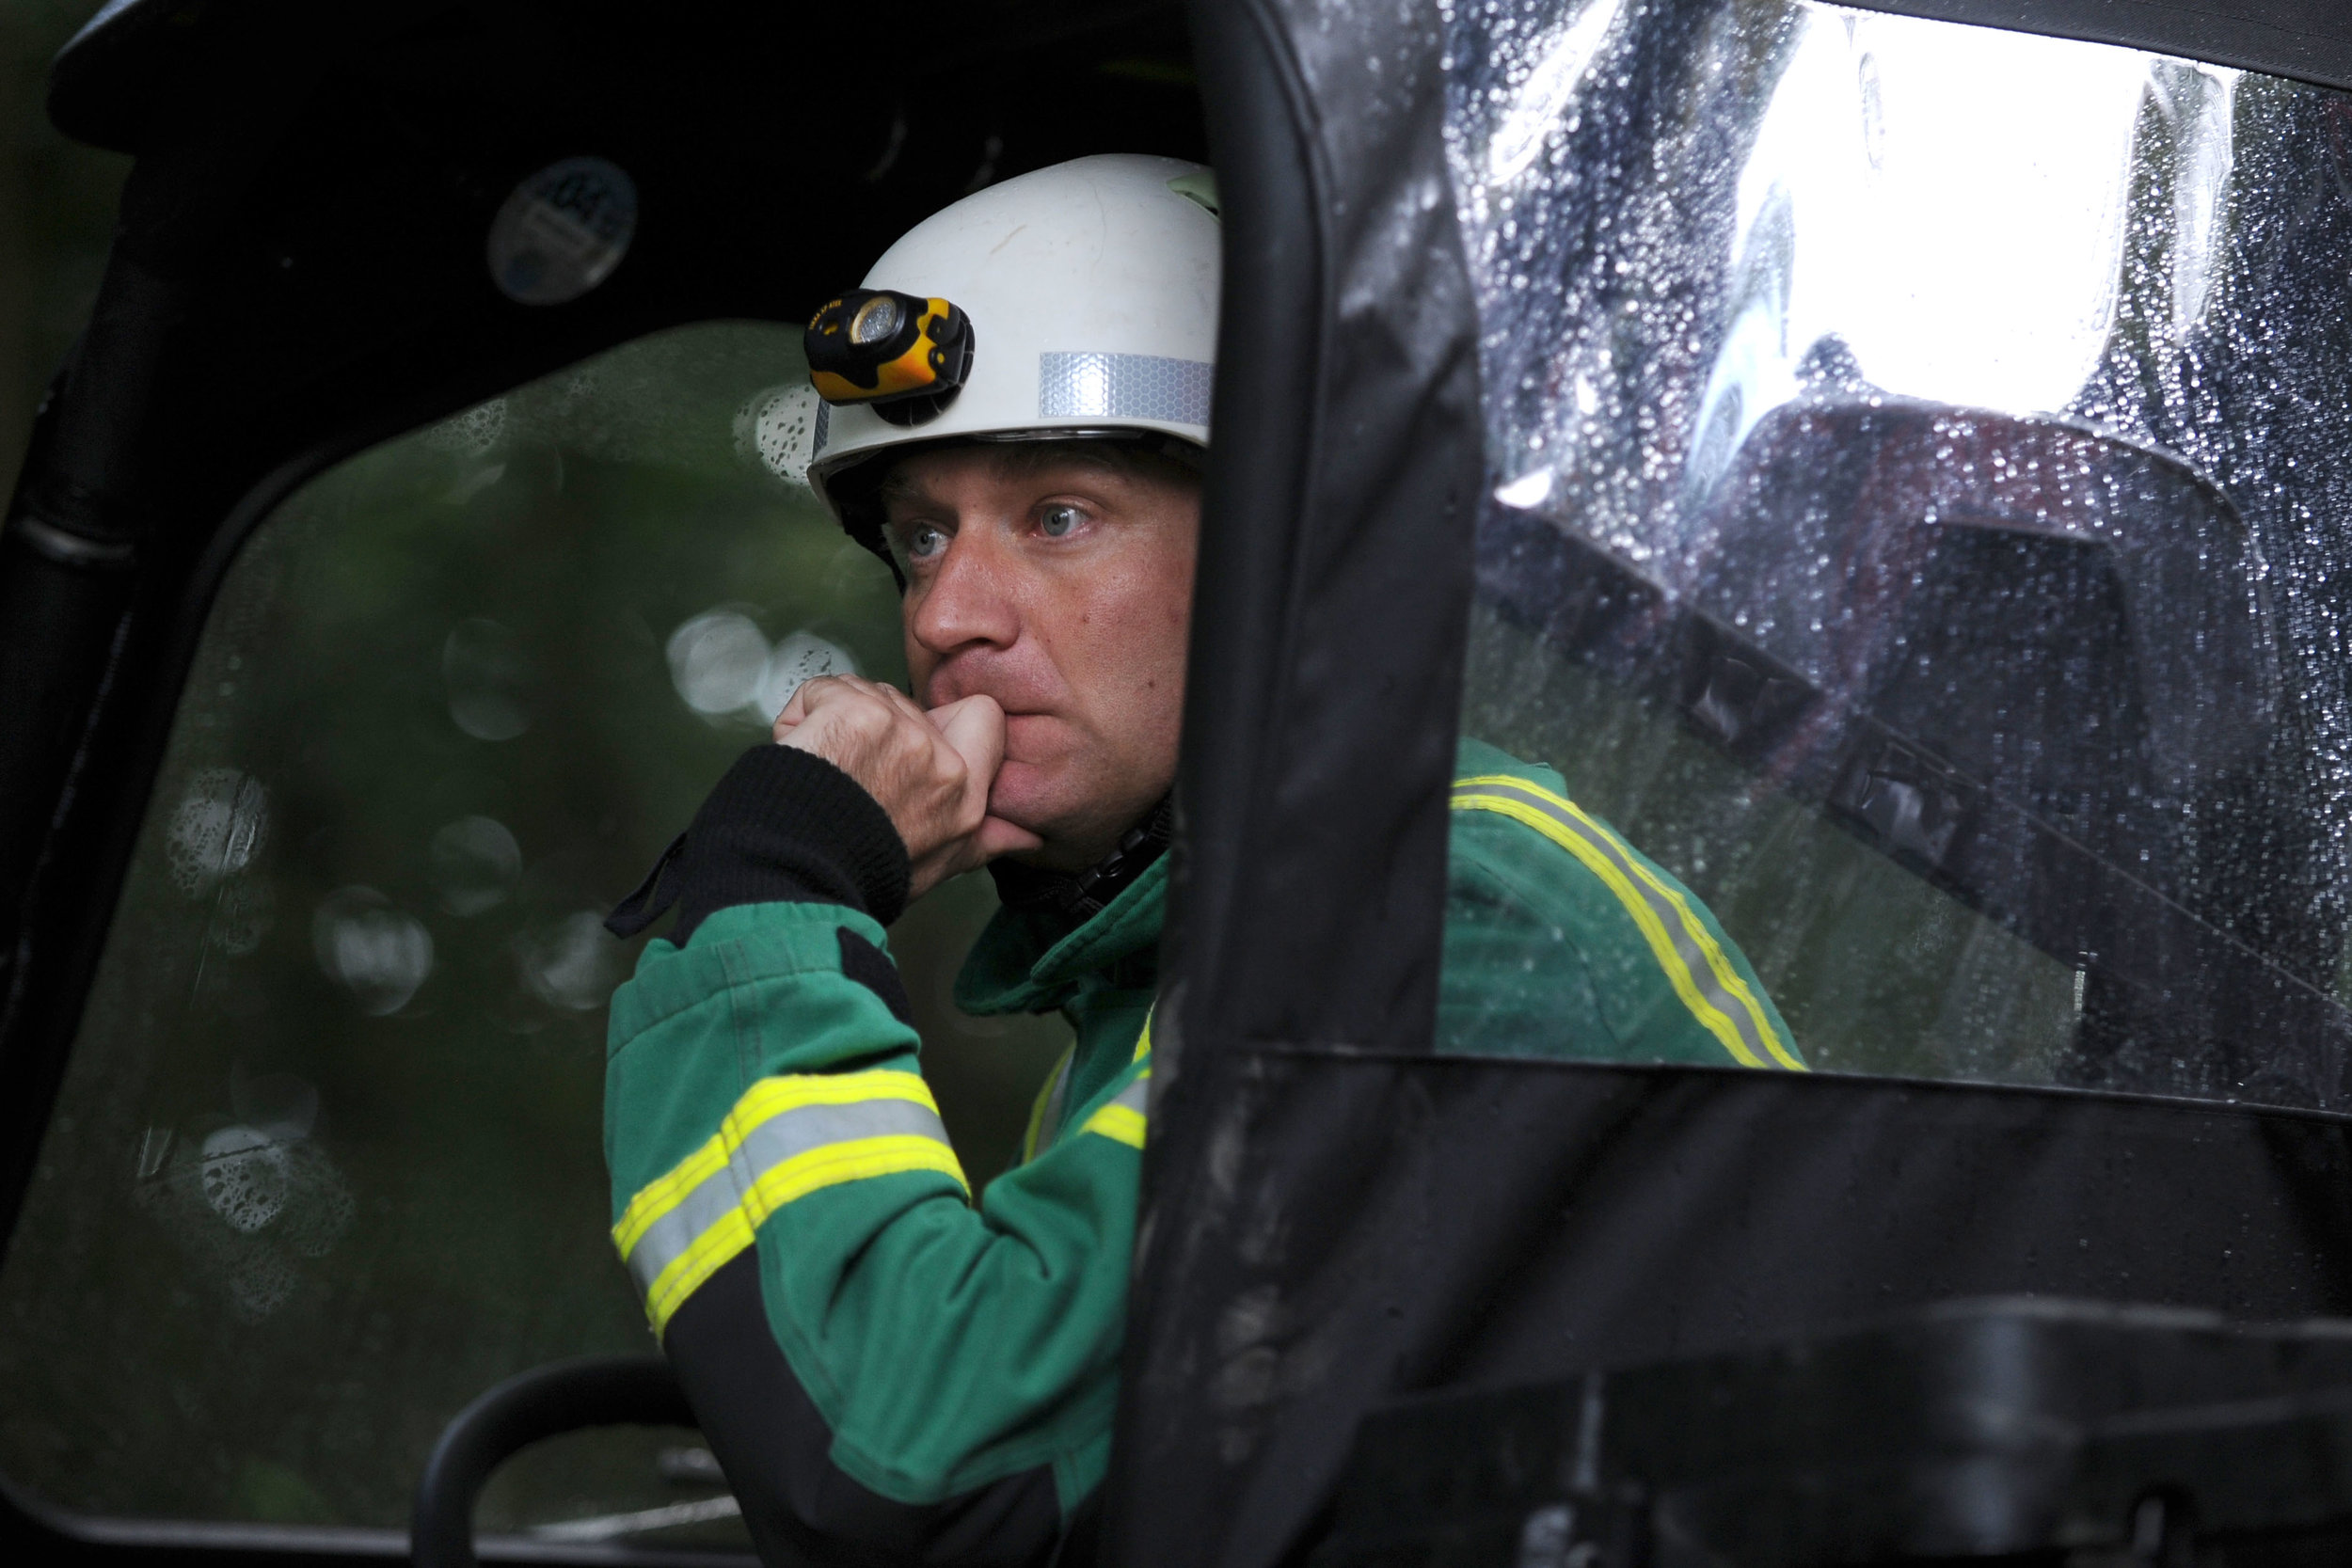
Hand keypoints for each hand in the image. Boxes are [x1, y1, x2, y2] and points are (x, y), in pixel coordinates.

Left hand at [772, 675, 1042, 899]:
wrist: (797, 877)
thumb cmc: (855, 873)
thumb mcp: (937, 866)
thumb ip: (986, 841)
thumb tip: (1028, 839)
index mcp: (967, 800)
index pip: (983, 717)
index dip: (945, 721)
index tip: (914, 747)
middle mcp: (943, 765)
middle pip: (907, 704)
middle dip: (875, 728)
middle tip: (852, 778)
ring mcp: (903, 735)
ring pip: (863, 692)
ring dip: (834, 721)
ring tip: (822, 771)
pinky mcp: (858, 714)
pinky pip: (822, 689)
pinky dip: (801, 713)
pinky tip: (800, 750)